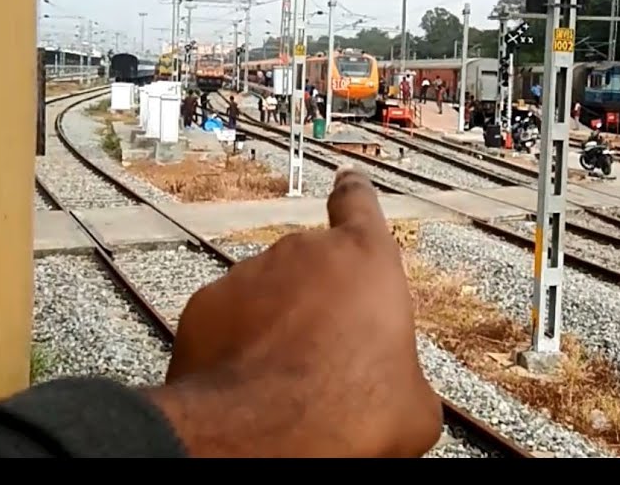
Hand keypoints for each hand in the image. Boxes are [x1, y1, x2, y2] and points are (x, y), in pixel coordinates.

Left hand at [148, 168, 442, 457]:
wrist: (260, 434)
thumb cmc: (349, 411)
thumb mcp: (414, 408)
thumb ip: (407, 375)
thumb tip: (403, 394)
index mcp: (366, 259)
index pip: (360, 204)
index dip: (355, 196)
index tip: (348, 185)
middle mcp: (305, 251)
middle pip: (315, 263)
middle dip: (318, 297)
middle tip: (328, 351)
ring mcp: (250, 273)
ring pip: (269, 291)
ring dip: (277, 321)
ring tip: (288, 375)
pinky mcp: (206, 303)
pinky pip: (229, 316)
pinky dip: (237, 341)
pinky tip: (250, 378)